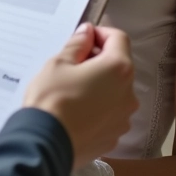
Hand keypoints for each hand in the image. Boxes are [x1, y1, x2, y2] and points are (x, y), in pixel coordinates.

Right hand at [23, 24, 136, 168]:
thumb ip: (77, 44)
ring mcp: (124, 118)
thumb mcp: (59, 63)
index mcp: (117, 69)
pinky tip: (77, 111)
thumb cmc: (52, 97)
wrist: (46, 143)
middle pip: (119, 66)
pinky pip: (110, 113)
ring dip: (100, 84)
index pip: (119, 39)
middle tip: (72, 63)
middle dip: (99, 59)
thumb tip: (87, 32)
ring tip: (73, 89)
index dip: (101, 33)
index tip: (83, 38)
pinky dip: (99, 106)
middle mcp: (129, 93)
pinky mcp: (115, 136)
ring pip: (116, 91)